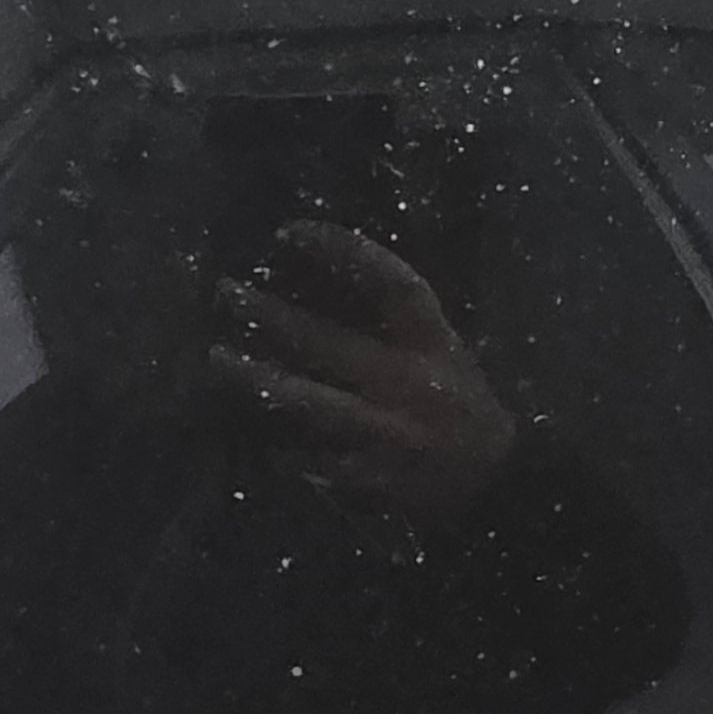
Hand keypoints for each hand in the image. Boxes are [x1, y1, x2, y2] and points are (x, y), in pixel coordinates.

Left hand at [213, 221, 521, 514]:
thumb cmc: (462, 404)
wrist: (495, 481)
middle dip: (272, 317)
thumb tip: (320, 282)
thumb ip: (394, 323)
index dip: (343, 250)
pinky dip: (282, 445)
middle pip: (330, 342)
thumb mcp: (442, 349)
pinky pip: (315, 458)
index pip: (391, 283)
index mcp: (434, 343)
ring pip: (312, 402)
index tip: (292, 232)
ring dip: (260, 379)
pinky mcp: (373, 477)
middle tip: (227, 293)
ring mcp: (388, 432)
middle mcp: (410, 382)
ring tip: (217, 357)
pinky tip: (251, 431)